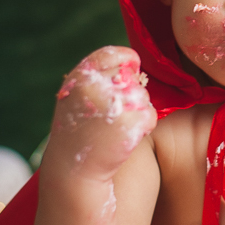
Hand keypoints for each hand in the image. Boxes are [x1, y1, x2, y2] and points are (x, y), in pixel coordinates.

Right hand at [44, 46, 156, 181]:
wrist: (74, 170)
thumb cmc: (78, 133)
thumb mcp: (79, 98)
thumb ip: (99, 79)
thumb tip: (133, 64)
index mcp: (80, 76)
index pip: (111, 55)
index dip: (126, 61)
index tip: (130, 70)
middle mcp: (96, 85)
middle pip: (132, 78)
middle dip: (131, 93)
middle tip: (115, 114)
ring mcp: (115, 102)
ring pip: (143, 97)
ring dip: (137, 111)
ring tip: (116, 128)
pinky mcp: (131, 122)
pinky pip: (150, 116)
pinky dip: (144, 126)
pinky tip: (126, 138)